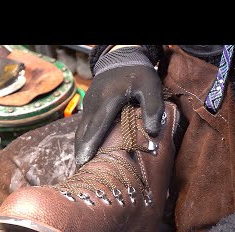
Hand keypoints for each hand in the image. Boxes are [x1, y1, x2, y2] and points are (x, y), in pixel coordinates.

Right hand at [75, 47, 163, 165]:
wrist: (120, 57)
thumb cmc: (138, 73)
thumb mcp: (150, 86)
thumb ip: (153, 108)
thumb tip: (153, 133)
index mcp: (108, 100)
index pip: (97, 126)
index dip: (90, 145)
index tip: (84, 161)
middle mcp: (93, 105)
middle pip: (84, 132)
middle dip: (82, 152)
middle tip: (81, 171)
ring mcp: (88, 106)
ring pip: (81, 131)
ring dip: (81, 148)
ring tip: (82, 167)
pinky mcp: (89, 107)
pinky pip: (83, 127)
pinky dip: (84, 140)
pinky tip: (86, 152)